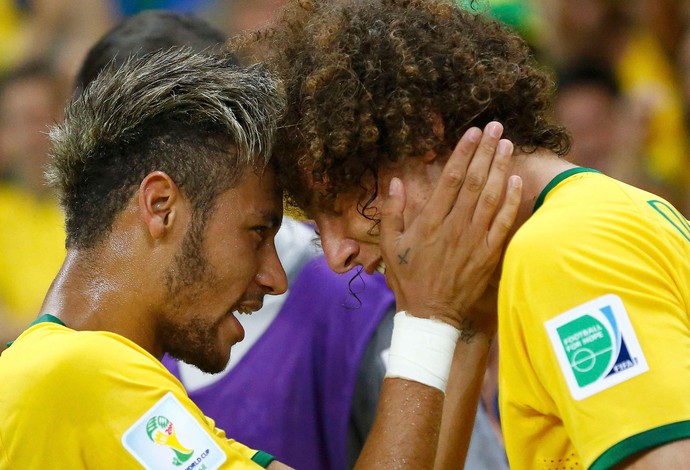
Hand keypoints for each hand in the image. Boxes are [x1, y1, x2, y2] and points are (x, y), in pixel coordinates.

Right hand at [379, 121, 520, 331]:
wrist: (431, 314)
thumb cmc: (408, 279)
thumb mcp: (390, 246)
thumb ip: (392, 213)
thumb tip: (396, 182)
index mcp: (430, 222)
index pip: (449, 179)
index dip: (462, 153)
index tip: (472, 132)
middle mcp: (454, 227)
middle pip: (474, 181)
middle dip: (485, 151)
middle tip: (496, 127)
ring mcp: (474, 240)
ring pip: (490, 197)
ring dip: (500, 168)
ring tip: (507, 144)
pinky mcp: (488, 254)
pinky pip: (503, 223)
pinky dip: (510, 201)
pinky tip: (516, 180)